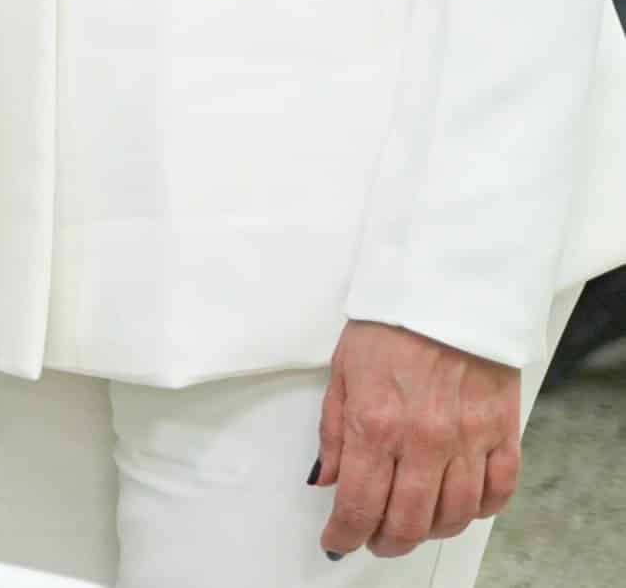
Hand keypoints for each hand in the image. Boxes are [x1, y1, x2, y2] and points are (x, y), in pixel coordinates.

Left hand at [314, 320, 523, 561]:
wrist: (446, 291)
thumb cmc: (389, 326)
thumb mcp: (341, 372)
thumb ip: (334, 431)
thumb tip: (330, 480)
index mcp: (376, 424)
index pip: (360, 505)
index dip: (345, 534)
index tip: (337, 542)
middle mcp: (424, 441)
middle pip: (409, 522)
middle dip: (386, 542)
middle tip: (375, 541)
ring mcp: (469, 441)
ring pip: (454, 516)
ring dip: (431, 532)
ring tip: (414, 526)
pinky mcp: (503, 433)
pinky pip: (497, 493)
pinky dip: (479, 510)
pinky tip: (460, 506)